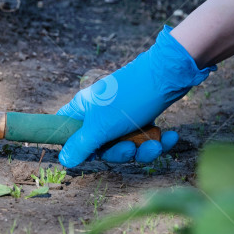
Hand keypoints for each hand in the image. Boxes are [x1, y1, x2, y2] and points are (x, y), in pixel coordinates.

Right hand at [57, 26, 215, 167]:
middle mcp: (99, 112)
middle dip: (120, 152)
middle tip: (131, 148)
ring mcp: (120, 115)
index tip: (91, 153)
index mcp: (83, 109)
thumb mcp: (102, 126)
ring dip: (143, 149)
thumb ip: (81, 144)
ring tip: (157, 144)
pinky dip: (156, 140)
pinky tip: (170, 137)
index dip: (76, 147)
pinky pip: (142, 137)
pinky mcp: (141, 116)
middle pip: (101, 146)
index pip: (67, 131)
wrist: (170, 74)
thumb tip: (63, 159)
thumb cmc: (130, 97)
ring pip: (125, 144)